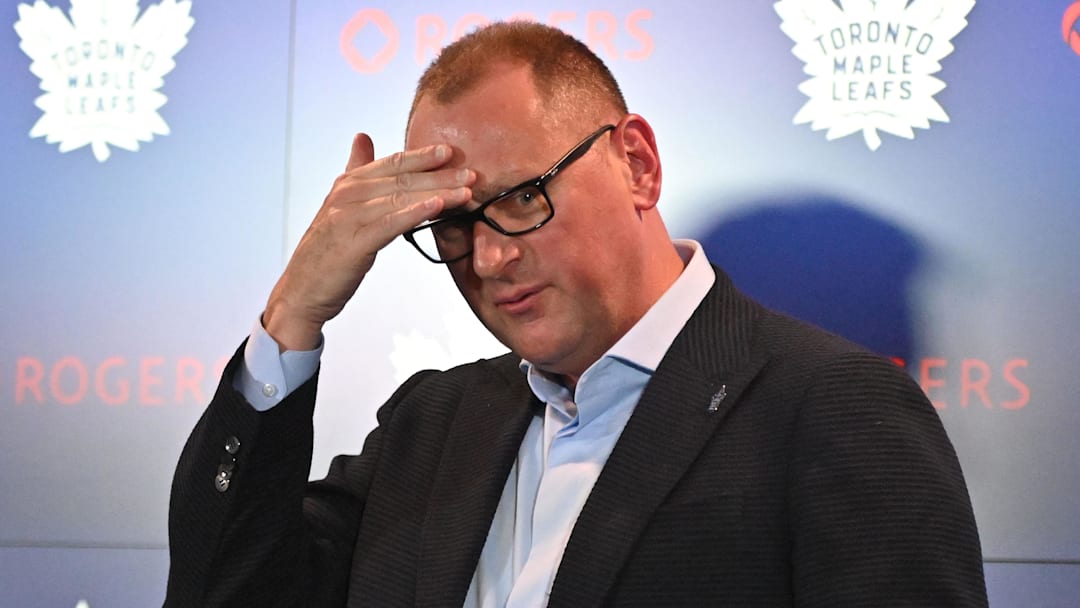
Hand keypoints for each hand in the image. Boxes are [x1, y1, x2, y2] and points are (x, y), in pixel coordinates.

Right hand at [263, 133, 473, 350]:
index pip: (392, 163)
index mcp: (348, 183)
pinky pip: (391, 223)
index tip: (451, 151)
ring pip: (401, 199)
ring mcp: (349, 217)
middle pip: (402, 179)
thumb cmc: (328, 250)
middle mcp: (347, 194)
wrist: (302, 290)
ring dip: (437, 193)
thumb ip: (357, 171)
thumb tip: (363, 137)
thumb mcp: (342, 206)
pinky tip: (439, 208)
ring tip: (467, 191)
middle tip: (472, 173)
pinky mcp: (354, 242)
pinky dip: (416, 213)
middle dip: (440, 175)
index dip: (423, 156)